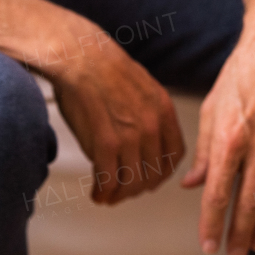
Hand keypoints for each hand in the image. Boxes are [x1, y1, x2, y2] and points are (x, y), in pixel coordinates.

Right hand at [49, 41, 184, 204]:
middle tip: (123, 192)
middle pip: (152, 174)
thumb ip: (147, 117)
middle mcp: (151, 126)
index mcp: (163, 111)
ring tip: (107, 196)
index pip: (173, 156)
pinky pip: (108, 179)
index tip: (148, 180)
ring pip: (130, 181)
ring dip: (118, 194)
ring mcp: (130, 136)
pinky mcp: (106, 143)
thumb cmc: (102, 71)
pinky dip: (102, 192)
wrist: (81, 59)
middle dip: (136, 189)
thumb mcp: (141, 90)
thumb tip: (141, 141)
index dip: (161, 175)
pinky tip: (96, 193)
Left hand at [181, 14, 254, 254]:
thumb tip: (192, 186)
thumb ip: (203, 154)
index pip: (218, 196)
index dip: (212, 226)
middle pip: (249, 205)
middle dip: (239, 234)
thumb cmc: (240, 78)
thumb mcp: (210, 113)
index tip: (208, 246)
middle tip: (233, 253)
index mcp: (230, 142)